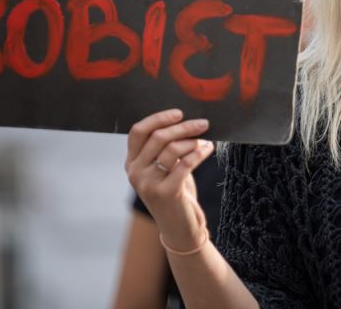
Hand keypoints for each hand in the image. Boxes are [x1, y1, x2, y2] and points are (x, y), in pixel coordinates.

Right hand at [125, 109, 215, 251]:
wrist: (179, 228)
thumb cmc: (175, 193)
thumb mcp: (164, 169)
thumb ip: (165, 148)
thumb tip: (185, 121)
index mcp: (132, 163)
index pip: (138, 131)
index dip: (158, 118)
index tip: (179, 113)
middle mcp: (135, 172)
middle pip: (158, 137)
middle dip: (183, 127)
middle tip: (203, 124)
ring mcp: (148, 184)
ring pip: (172, 148)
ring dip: (193, 141)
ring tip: (205, 141)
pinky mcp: (165, 193)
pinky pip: (185, 164)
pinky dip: (199, 153)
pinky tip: (209, 149)